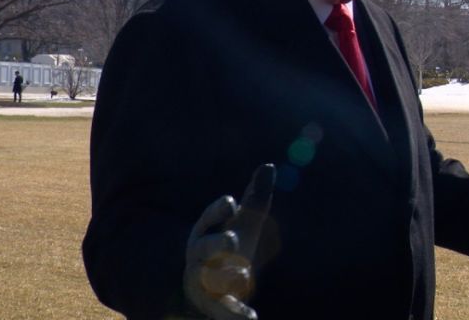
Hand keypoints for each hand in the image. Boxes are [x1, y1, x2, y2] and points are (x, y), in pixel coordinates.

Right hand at [183, 164, 275, 319]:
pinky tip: (251, 318)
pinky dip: (235, 315)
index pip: (209, 218)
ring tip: (245, 275)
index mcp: (206, 232)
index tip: (231, 201)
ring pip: (210, 278)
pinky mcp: (213, 305)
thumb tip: (268, 165)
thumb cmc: (228, 248)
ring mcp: (203, 282)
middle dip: (218, 243)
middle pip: (204, 247)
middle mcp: (200, 256)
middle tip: (234, 240)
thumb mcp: (244, 223)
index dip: (218, 210)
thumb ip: (255, 197)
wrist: (209, 287)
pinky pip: (222, 310)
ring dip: (226, 276)